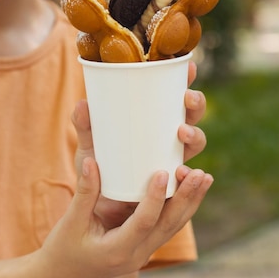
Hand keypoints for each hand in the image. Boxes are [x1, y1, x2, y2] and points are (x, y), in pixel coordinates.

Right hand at [39, 155, 212, 277]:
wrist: (61, 275)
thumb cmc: (63, 248)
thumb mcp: (71, 221)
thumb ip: (84, 192)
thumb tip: (92, 161)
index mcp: (117, 251)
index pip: (144, 223)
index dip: (155, 197)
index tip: (163, 172)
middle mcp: (136, 255)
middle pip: (168, 226)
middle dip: (186, 198)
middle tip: (200, 174)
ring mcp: (142, 253)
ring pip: (173, 227)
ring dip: (190, 202)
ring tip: (205, 178)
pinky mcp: (143, 246)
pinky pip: (167, 226)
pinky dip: (180, 208)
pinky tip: (190, 190)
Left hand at [72, 60, 207, 228]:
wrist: (94, 211)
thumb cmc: (97, 169)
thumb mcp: (89, 146)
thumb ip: (85, 127)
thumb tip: (83, 103)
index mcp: (155, 121)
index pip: (175, 96)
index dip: (187, 80)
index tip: (190, 66)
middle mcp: (170, 139)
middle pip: (192, 116)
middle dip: (195, 104)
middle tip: (186, 99)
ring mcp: (172, 162)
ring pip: (195, 144)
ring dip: (195, 135)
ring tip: (181, 133)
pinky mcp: (170, 188)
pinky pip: (187, 181)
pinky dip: (191, 177)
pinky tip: (185, 172)